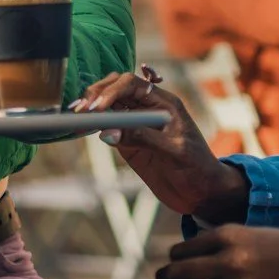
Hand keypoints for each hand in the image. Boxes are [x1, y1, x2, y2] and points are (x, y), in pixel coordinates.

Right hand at [72, 70, 247, 222]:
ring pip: (109, 107)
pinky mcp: (129, 143)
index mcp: (164, 103)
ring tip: (76, 116)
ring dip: (92, 109)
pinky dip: (93, 127)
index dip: (112, 91)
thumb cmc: (198, 168)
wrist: (203, 194)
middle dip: (96, 96)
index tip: (97, 107)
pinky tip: (81, 129)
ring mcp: (137, 125)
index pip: (132, 84)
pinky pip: (107, 128)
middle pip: (116, 89)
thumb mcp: (175, 152)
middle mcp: (148, 109)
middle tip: (80, 110)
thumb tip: (108, 132)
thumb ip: (143, 139)